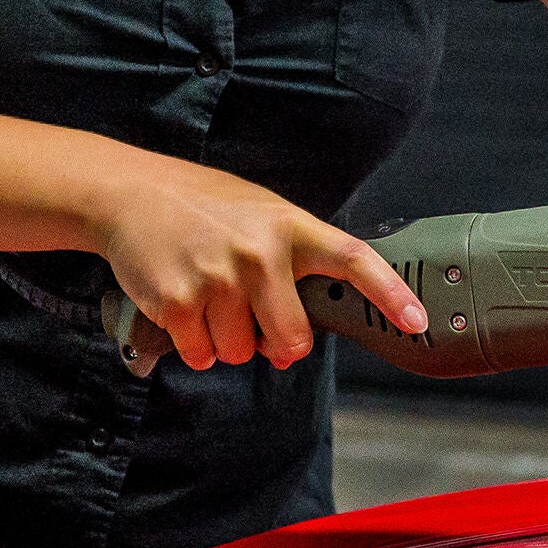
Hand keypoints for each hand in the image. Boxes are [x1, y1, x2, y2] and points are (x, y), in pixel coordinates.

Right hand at [91, 151, 425, 371]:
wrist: (131, 192)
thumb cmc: (203, 208)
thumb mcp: (258, 216)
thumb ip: (286, 270)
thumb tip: (289, 349)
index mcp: (289, 226)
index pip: (351, 258)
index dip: (389, 292)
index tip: (417, 319)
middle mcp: (260, 251)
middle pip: (292, 338)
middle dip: (276, 344)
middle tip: (253, 317)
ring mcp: (219, 278)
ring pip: (243, 352)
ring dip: (227, 340)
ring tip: (207, 294)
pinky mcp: (180, 301)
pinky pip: (204, 355)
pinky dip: (195, 345)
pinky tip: (184, 307)